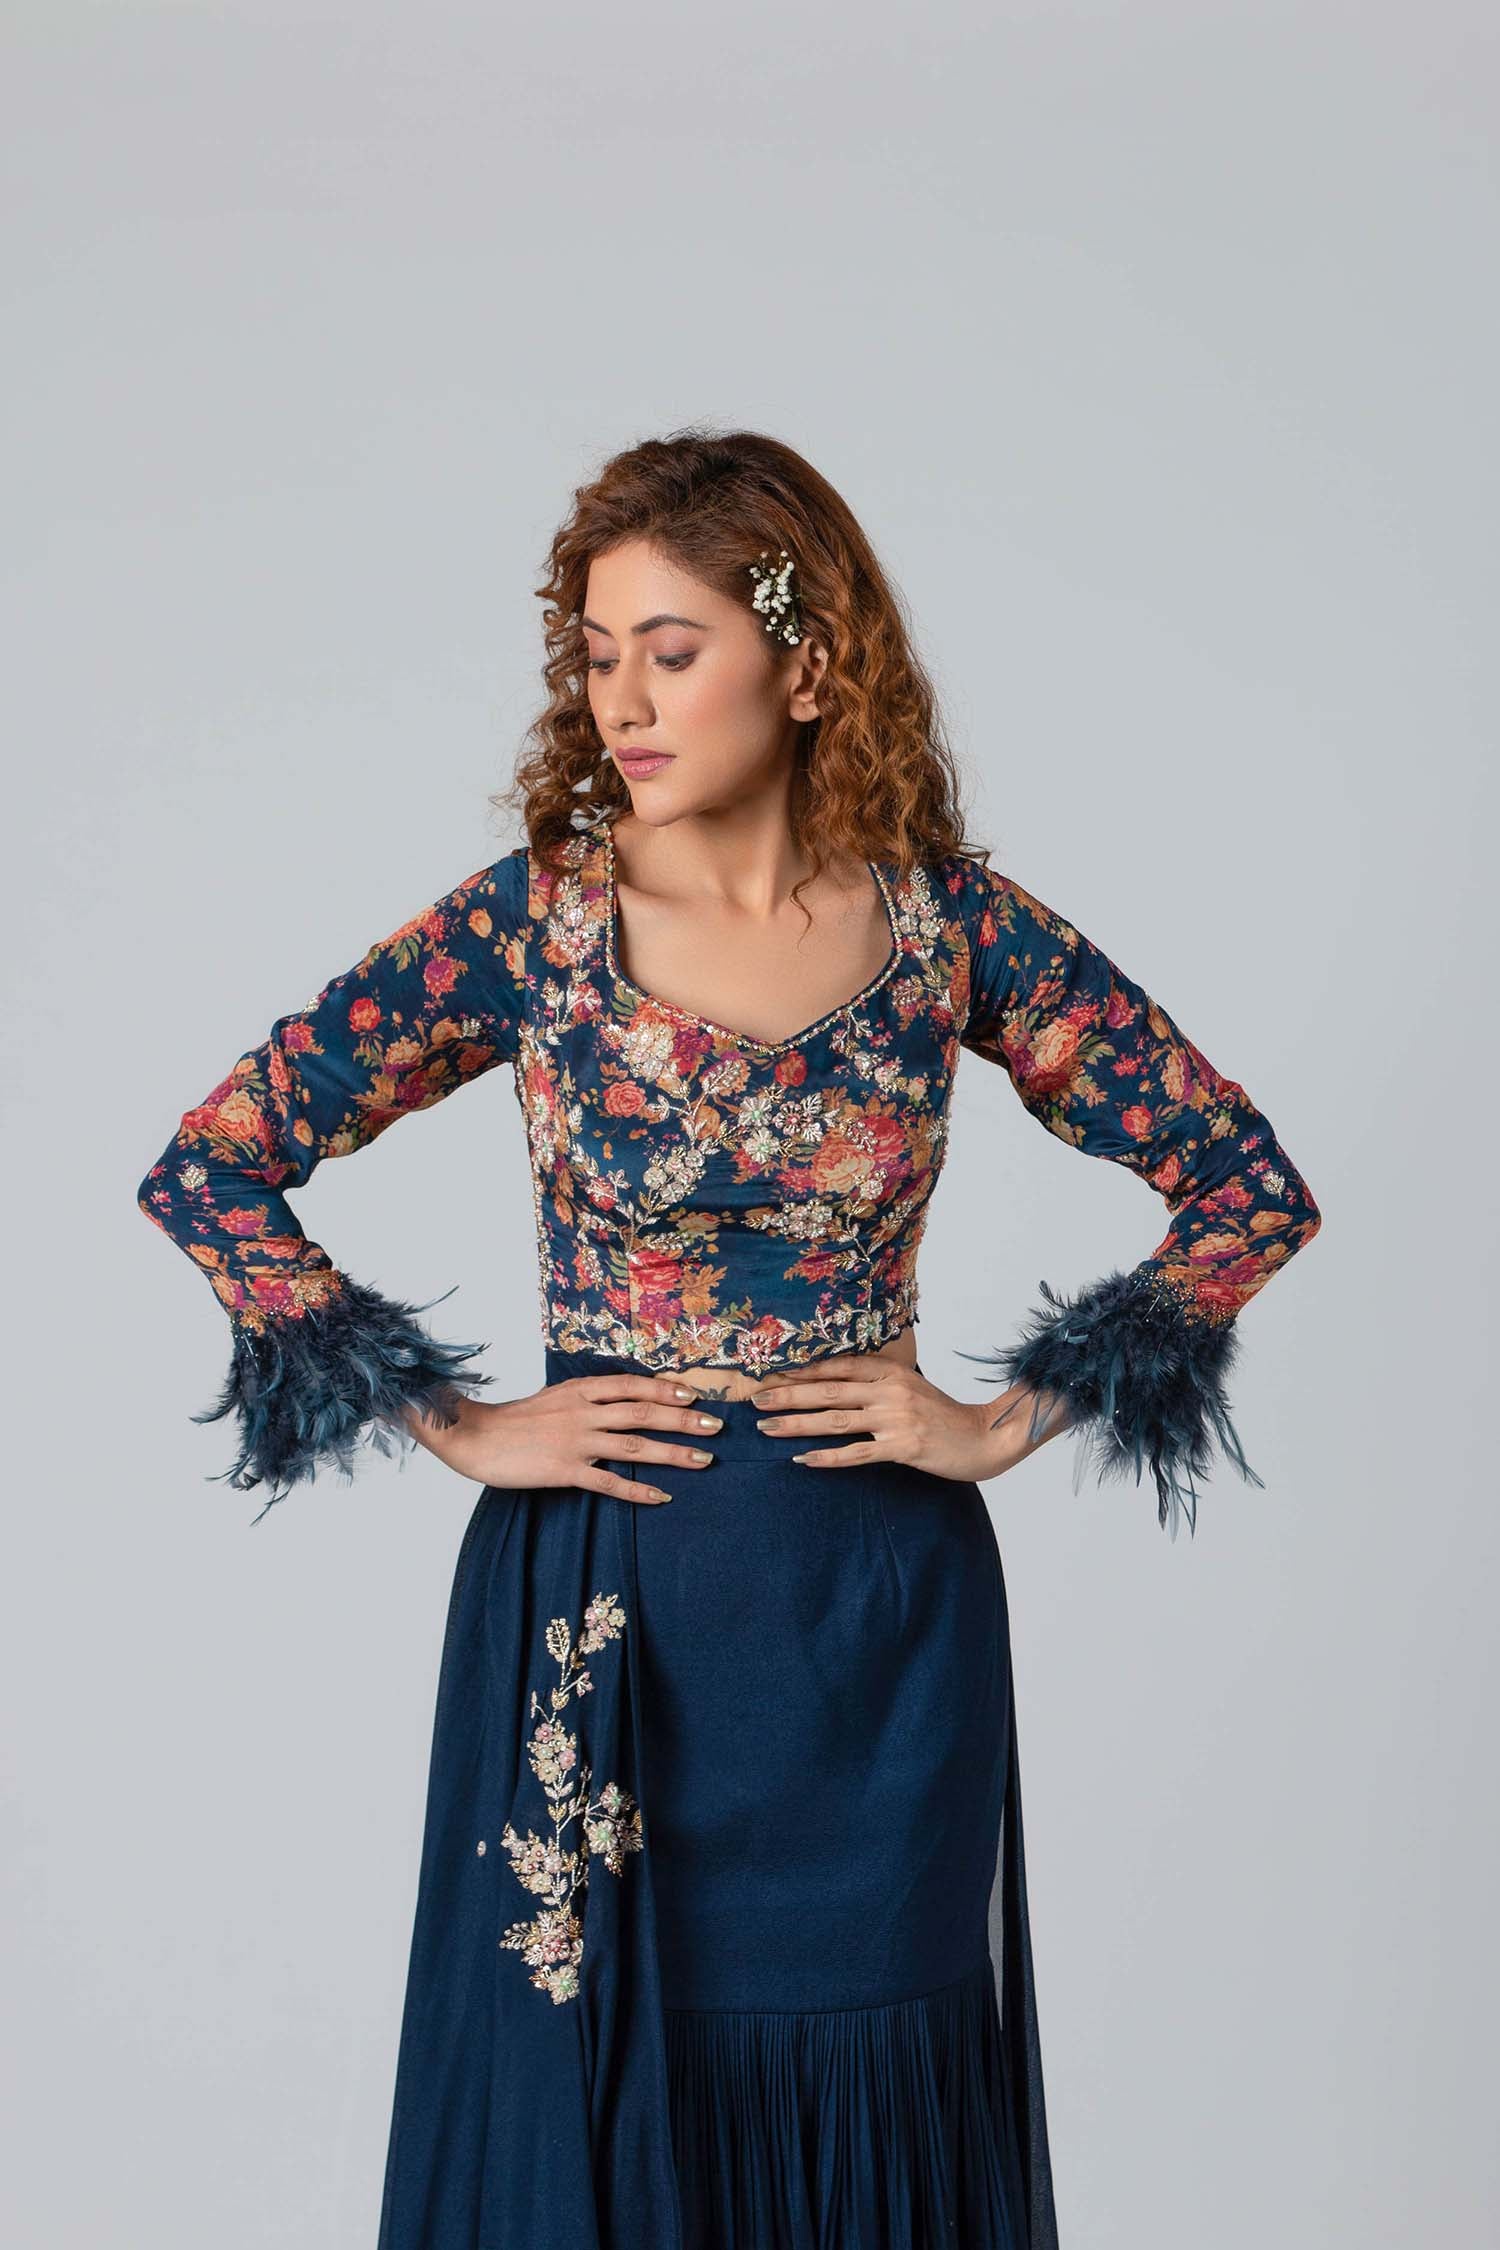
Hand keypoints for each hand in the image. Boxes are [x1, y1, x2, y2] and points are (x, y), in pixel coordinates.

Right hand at [401, 1372, 726, 1503]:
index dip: (666, 1389)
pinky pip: (609, 1482)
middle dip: (683, 1420)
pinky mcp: (564, 1470)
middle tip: (716, 1426)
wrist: (474, 1437)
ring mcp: (575, 1441)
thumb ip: (587, 1398)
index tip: (694, 1396)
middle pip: (643, 1412)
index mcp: (580, 1390)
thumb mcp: (555, 1397)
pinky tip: (662, 1496)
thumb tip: (621, 1399)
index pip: (632, 1385)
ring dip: (672, 1453)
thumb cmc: (515, 1420)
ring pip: (634, 1445)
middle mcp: (583, 1412)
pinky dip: (638, 1490)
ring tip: (703, 1460)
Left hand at [748, 1353, 1074, 1484]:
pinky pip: (856, 1454)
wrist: (986, 1438)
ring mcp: (897, 1419)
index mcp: (892, 1371)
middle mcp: (891, 1391)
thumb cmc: (944, 1416)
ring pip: (835, 1420)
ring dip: (797, 1424)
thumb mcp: (912, 1388)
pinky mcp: (903, 1447)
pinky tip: (802, 1459)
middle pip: (828, 1391)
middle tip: (755, 1400)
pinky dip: (827, 1457)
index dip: (804, 1370)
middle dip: (788, 1395)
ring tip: (767, 1427)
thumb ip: (879, 1384)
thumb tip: (837, 1385)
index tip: (772, 1374)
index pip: (839, 1366)